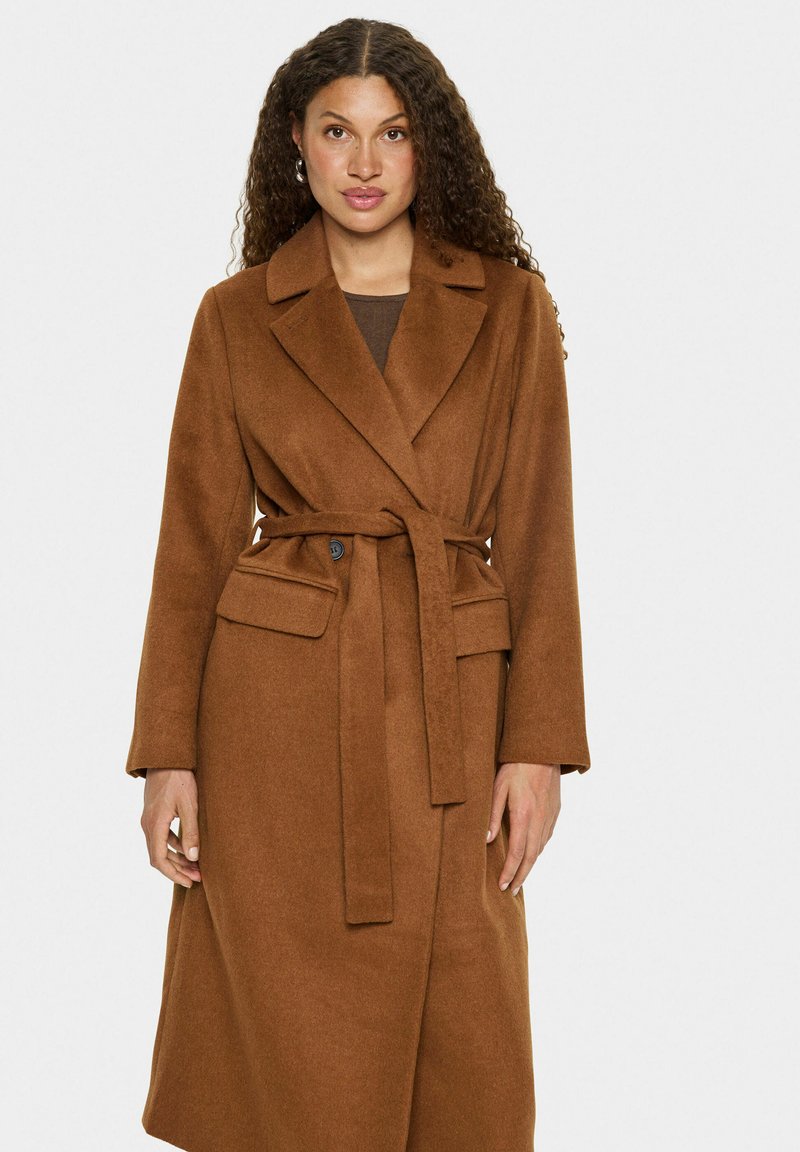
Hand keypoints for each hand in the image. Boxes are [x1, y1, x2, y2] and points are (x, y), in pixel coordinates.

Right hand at [140, 768, 202, 888]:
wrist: (166, 757)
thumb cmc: (179, 779)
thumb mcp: (189, 805)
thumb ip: (191, 832)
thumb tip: (193, 858)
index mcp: (154, 825)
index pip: (159, 860)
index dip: (173, 875)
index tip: (189, 882)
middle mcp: (147, 825)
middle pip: (159, 857)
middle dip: (178, 870)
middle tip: (198, 878)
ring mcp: (149, 819)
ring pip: (160, 847)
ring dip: (177, 858)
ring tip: (197, 866)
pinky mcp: (155, 814)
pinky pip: (162, 837)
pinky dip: (175, 846)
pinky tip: (189, 848)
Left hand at [488, 762, 560, 895]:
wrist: (544, 750)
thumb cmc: (516, 767)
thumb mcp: (498, 787)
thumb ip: (492, 814)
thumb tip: (485, 840)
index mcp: (524, 815)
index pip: (517, 853)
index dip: (510, 872)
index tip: (503, 886)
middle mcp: (540, 820)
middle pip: (531, 857)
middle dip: (521, 876)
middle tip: (512, 891)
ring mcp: (550, 817)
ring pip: (540, 849)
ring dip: (529, 865)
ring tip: (519, 877)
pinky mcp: (555, 812)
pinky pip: (546, 837)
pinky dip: (537, 851)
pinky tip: (531, 854)